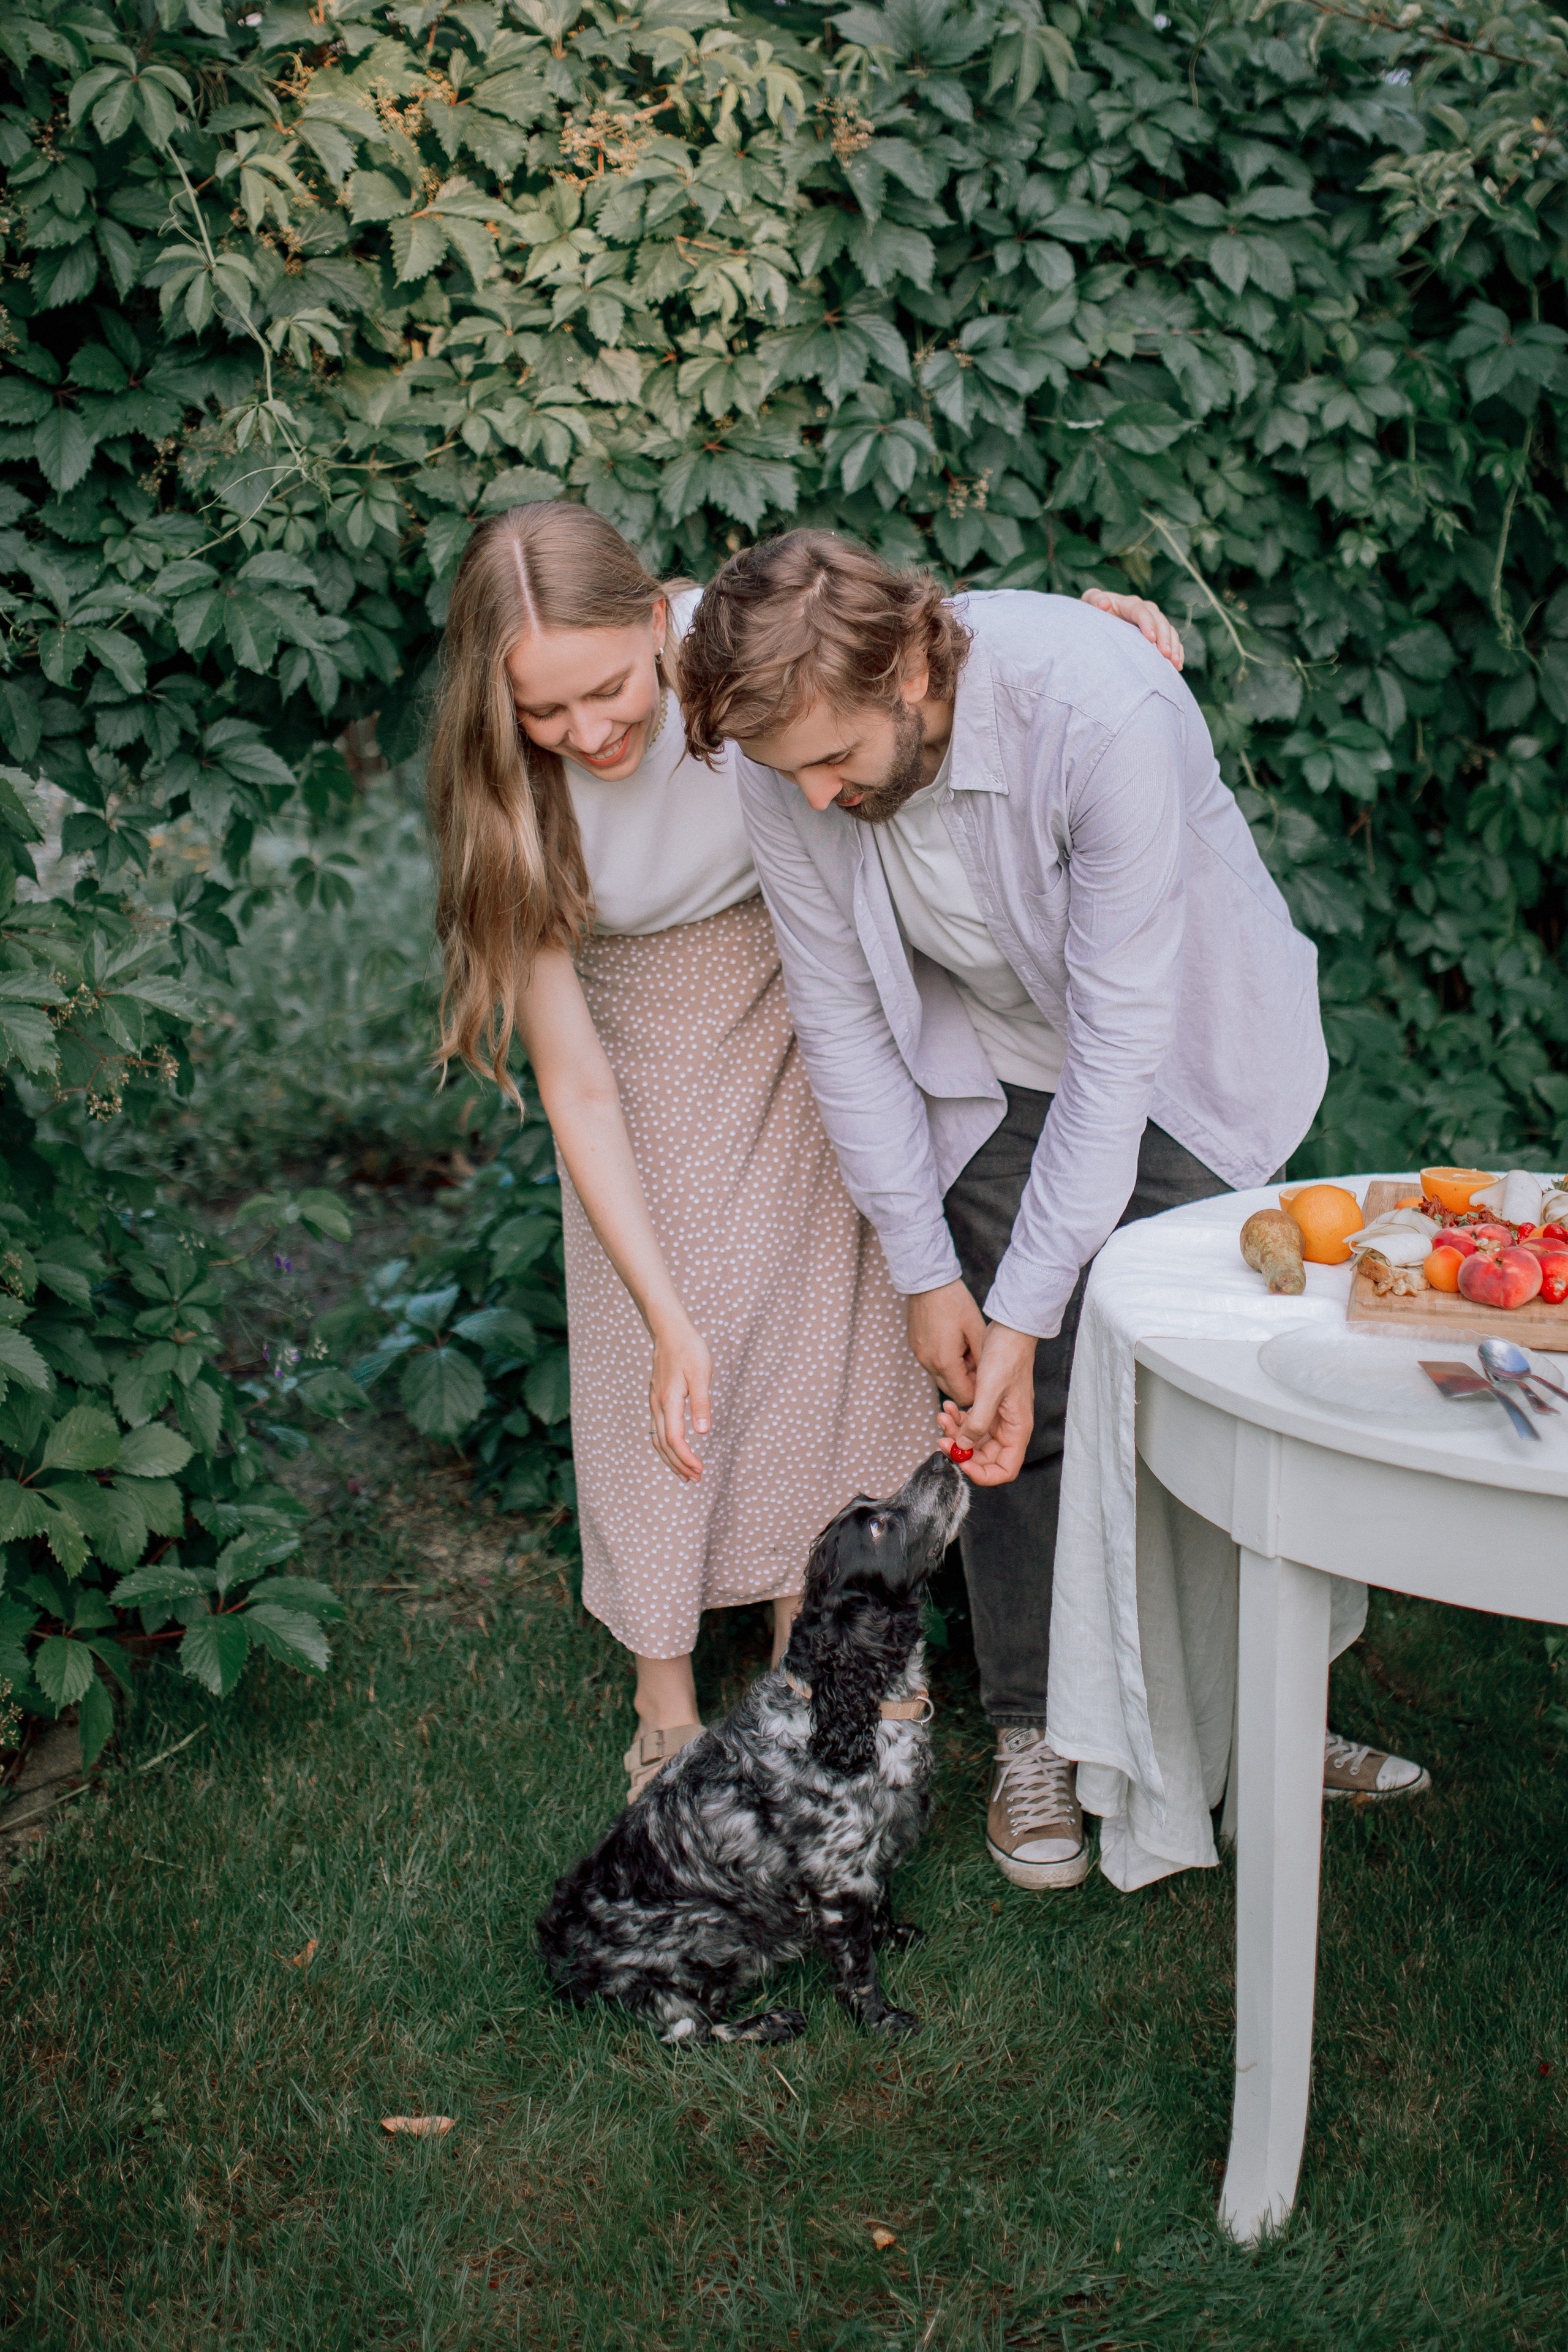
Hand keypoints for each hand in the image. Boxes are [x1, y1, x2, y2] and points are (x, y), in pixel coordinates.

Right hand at [649, 1316, 711, 1480]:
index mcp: (669, 1401)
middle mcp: (658, 1405)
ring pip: (657, 1439)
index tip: (701, 1469)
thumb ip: (702, 1403)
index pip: (675, 1439)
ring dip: (671, 1459)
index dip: (686, 1458)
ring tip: (685, 1474)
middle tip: (696, 1479)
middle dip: (679, 1465)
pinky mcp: (656, 1400)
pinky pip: (657, 1430)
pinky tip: (675, 1451)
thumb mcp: (701, 1374)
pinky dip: (665, 1446)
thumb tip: (702, 1432)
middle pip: (664, 1445)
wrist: (670, 1331)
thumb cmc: (689, 1350)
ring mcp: (655, 1403)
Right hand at [907, 1279, 985, 1408]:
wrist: (928, 1282)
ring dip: (955, 1371)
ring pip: (941, 1378)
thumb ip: (981, 1358)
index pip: (964, 1396)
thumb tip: (985, 1378)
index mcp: (945, 1362)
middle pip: (951, 1390)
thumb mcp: (976, 1330)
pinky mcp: (916, 1348)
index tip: (987, 1376)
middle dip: (966, 1382)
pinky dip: (944, 1361)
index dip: (978, 1391)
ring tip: (965, 1348)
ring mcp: (919, 1356)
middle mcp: (928, 1363)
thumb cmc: (955, 1302)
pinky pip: (932, 1364)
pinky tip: (953, 1342)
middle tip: (977, 1360)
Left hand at [938, 1321, 1035, 1484]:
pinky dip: (957, 1419)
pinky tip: (948, 1407)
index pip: (1005, 1469)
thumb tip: (963, 1447)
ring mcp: (998, 1418)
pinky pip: (971, 1422)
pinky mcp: (988, 1406)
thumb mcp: (989, 1392)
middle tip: (941, 1438)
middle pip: (985, 1456)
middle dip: (962, 1450)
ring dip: (955, 1432)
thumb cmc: (1006, 1358)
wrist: (1008, 1331)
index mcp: (1017, 1430)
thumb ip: (977, 1424)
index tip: (962, 1462)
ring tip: (942, 1416)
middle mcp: (1009, 1428)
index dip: (983, 1474)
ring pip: (974, 1439)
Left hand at [1080, 586, 1184, 672]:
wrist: (1095, 622)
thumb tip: (1104, 604)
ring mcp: (1152, 623)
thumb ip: (1094, 599)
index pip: (1142, 611)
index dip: (1148, 624)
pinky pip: (1171, 641)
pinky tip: (1178, 666)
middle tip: (1166, 655)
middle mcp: (1144, 611)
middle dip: (1165, 638)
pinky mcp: (1157, 635)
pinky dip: (1176, 651)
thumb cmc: (1091, 612)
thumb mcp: (1088, 602)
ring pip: (1169, 631)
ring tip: (1175, 663)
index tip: (1150, 639)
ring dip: (1174, 646)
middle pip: (1160, 621)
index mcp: (1129, 604)